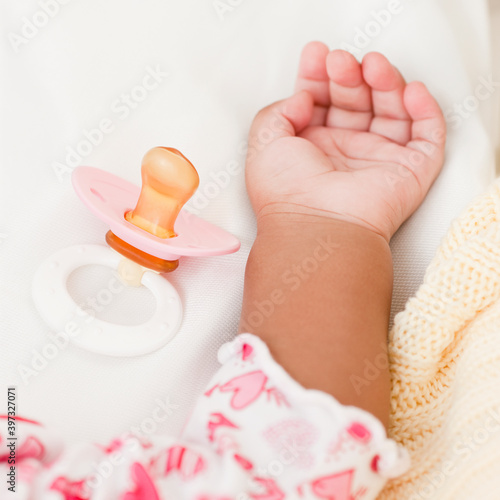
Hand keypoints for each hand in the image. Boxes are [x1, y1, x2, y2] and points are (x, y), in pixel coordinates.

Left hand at [245, 42, 445, 240]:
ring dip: (385, 83)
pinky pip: (428, 135)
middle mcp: (345, 152)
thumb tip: (304, 97)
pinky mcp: (410, 171)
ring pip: (392, 111)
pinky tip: (410, 92)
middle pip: (355, 101)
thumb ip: (278, 111)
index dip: (319, 76)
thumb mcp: (264, 143)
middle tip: (339, 61)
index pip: (322, 102)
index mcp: (312, 147)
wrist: (316, 228)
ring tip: (372, 65)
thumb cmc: (286, 192)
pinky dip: (425, 110)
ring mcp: (378, 160)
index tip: (315, 54)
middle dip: (348, 76)